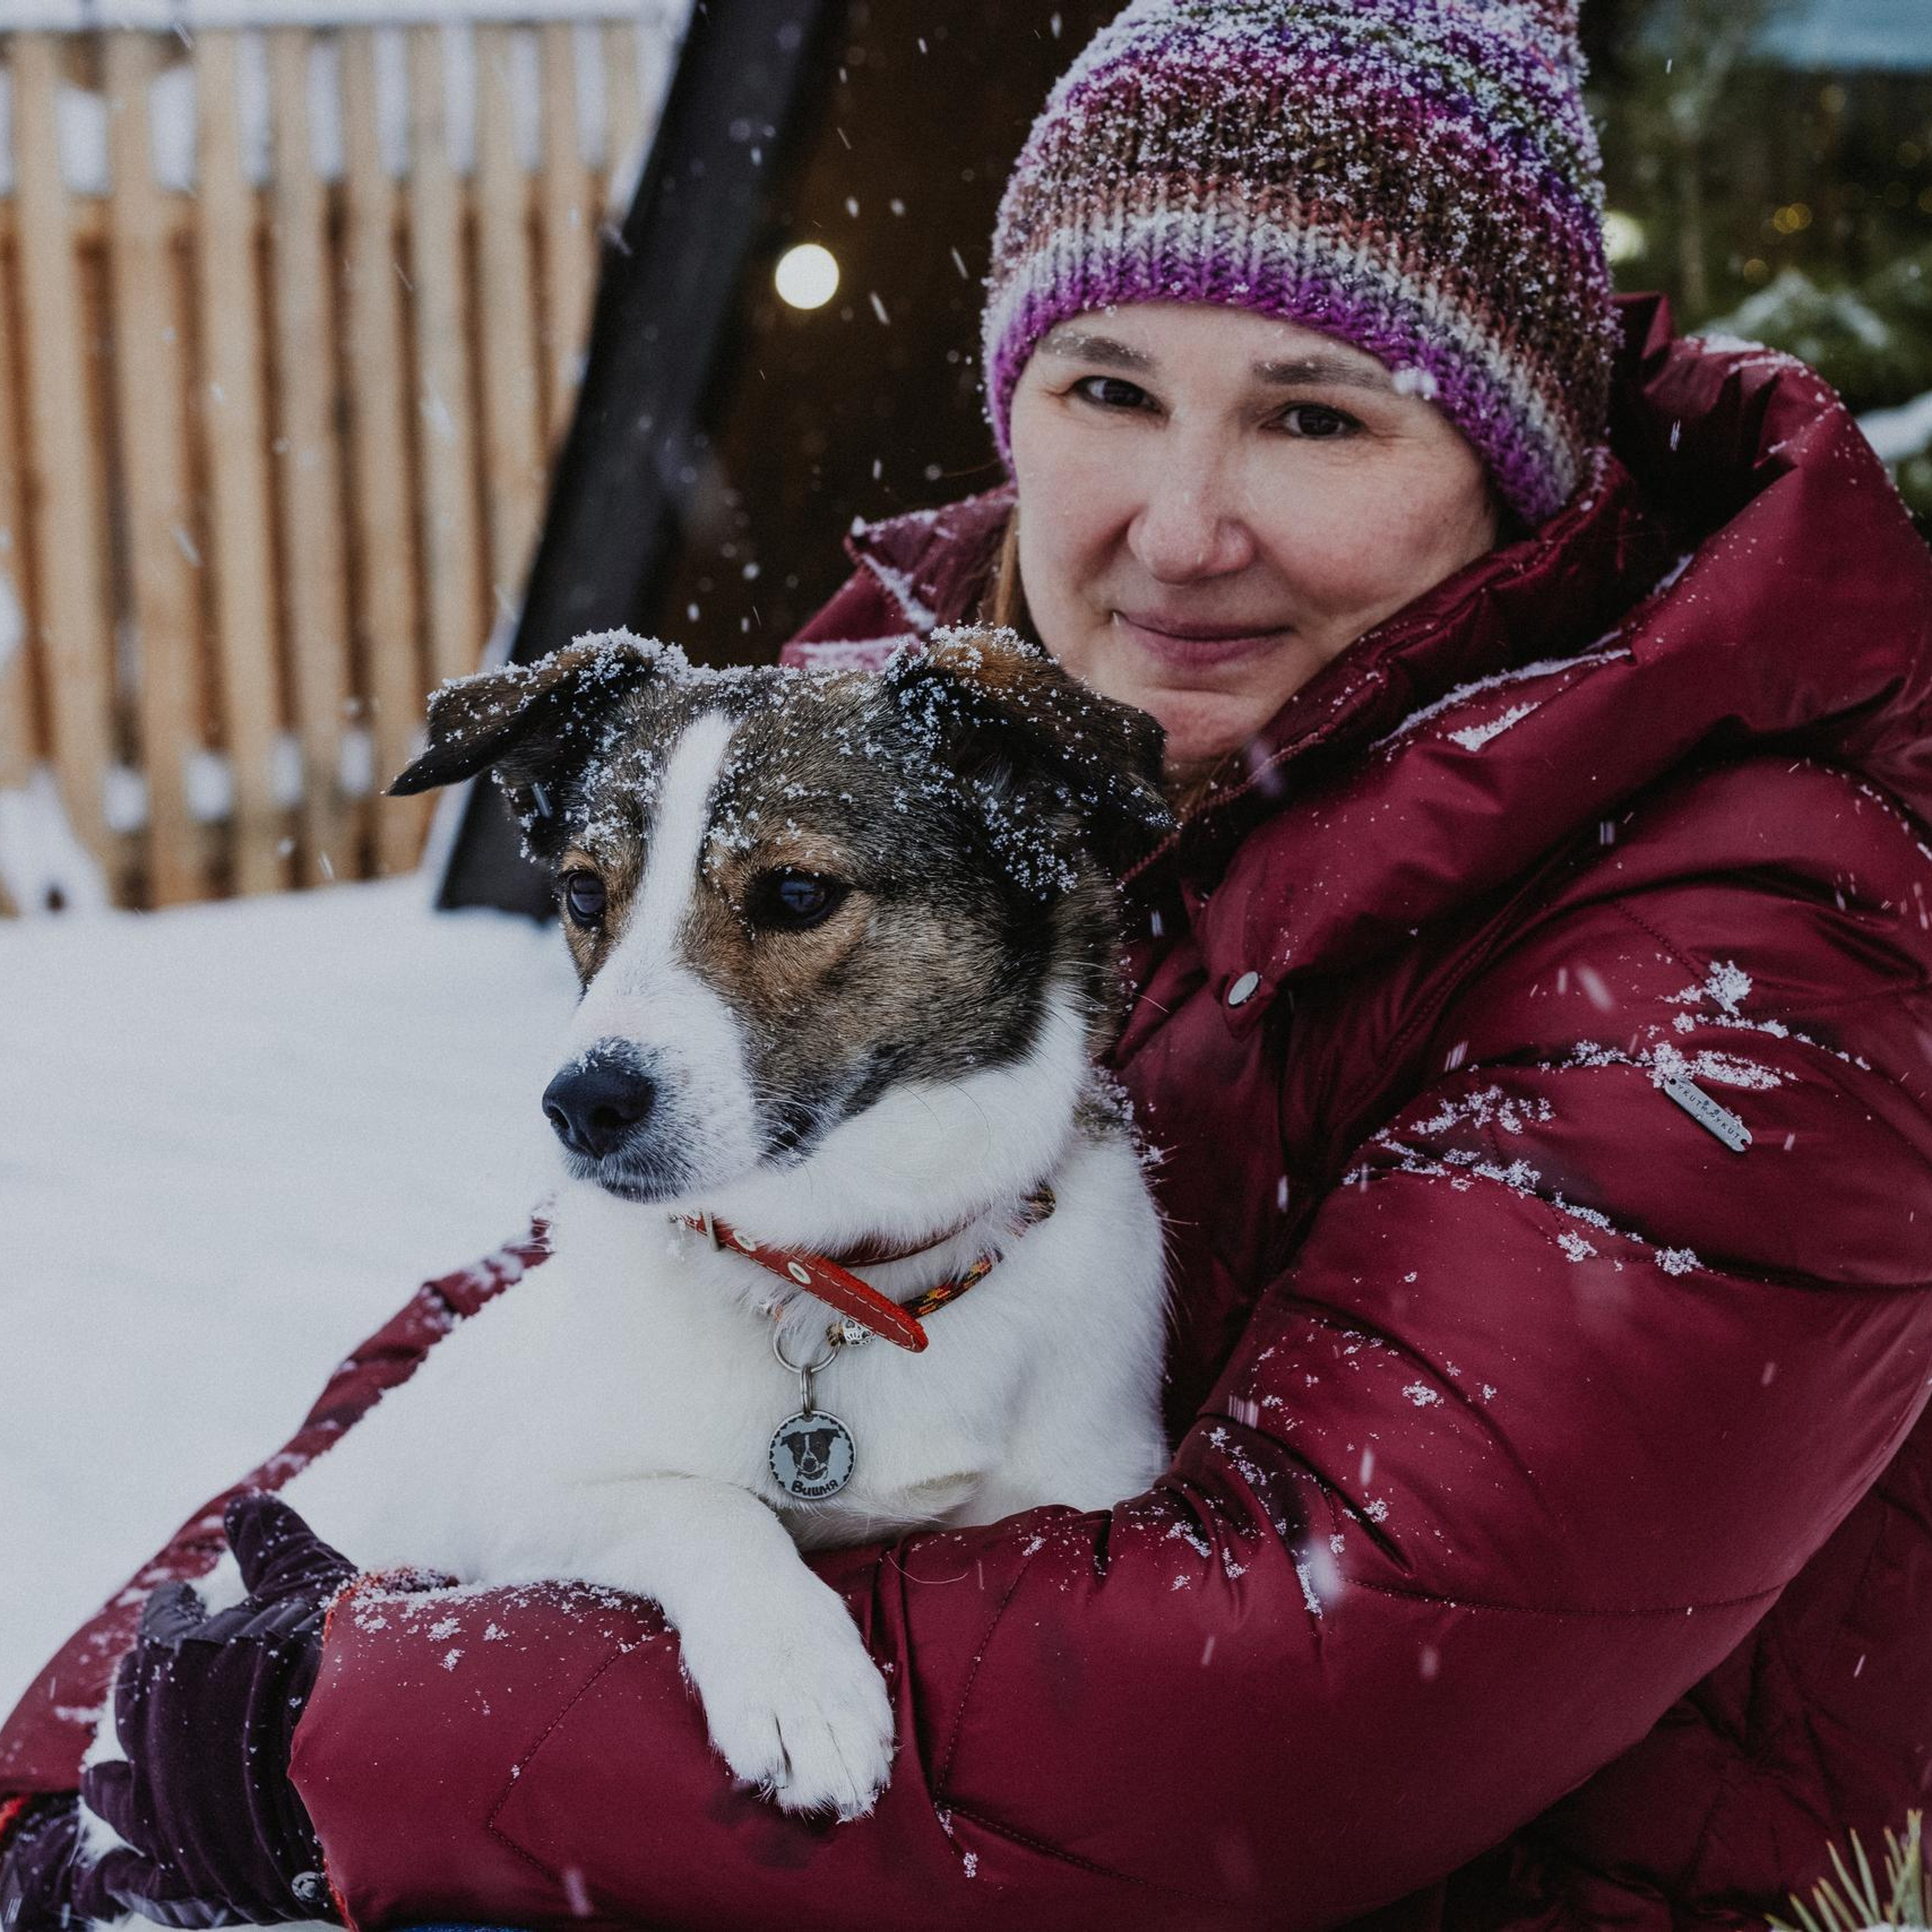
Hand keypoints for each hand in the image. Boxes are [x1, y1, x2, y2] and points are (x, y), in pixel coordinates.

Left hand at [77, 1492, 356, 1924]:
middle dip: (141, 1689)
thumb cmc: (340, 1653)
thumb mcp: (311, 1576)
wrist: (366, 1755)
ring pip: (125, 1793)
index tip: (180, 1598)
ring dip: (116, 1783)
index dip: (175, 1610)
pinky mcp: (189, 1871)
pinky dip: (122, 1876)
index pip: (167, 1623)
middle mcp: (157, 1731)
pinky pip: (141, 1879)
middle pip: (138, 1704)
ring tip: (106, 1781)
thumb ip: (272, 1540)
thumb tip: (244, 1503)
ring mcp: (168, 1805)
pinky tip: (110, 1877)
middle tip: (147, 1677)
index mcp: (181, 1655)